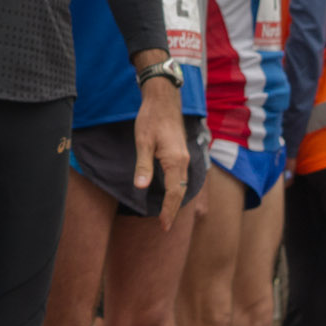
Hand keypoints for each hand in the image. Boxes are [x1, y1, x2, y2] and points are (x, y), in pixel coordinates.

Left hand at [133, 76, 190, 230]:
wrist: (163, 99)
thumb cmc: (151, 118)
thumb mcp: (143, 142)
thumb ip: (143, 166)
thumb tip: (141, 188)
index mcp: (175, 161)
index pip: (173, 193)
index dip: (169, 210)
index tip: (163, 225)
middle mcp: (183, 161)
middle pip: (180, 191)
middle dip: (173, 209)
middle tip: (165, 226)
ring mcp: (184, 157)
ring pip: (182, 184)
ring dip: (176, 200)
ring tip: (167, 214)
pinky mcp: (181, 152)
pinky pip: (182, 177)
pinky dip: (177, 189)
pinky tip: (171, 193)